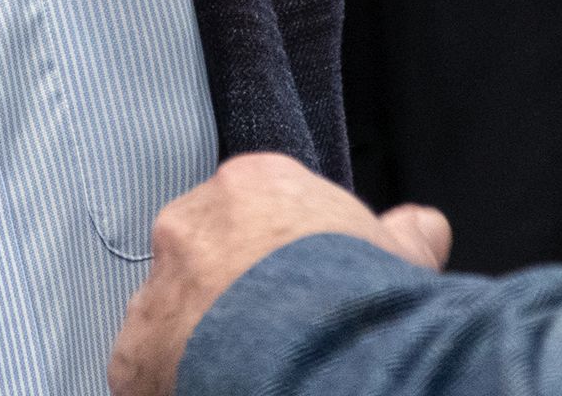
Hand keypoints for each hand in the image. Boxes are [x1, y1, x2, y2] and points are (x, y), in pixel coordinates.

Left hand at [109, 153, 449, 395]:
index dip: (278, 252)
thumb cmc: (356, 292)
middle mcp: (191, 224)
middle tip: (267, 336)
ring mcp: (158, 286)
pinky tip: (208, 390)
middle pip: (202, 254)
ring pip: (168, 310)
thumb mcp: (396, 255)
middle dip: (228, 289)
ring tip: (240, 373)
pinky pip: (143, 368)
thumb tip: (426, 225)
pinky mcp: (135, 352)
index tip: (299, 285)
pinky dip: (170, 383)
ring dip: (195, 338)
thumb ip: (403, 234)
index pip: (253, 208)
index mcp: (253, 185)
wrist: (314, 347)